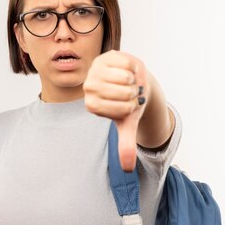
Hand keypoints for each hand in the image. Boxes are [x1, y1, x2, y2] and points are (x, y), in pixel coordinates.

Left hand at [83, 50, 148, 171]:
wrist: (131, 82)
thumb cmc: (127, 103)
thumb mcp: (127, 124)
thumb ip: (125, 144)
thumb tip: (127, 169)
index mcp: (92, 105)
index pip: (120, 108)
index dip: (130, 107)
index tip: (126, 105)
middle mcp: (88, 87)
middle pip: (124, 92)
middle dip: (134, 94)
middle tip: (128, 92)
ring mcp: (95, 69)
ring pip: (126, 78)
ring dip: (135, 81)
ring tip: (128, 82)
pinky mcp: (106, 55)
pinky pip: (129, 64)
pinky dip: (135, 68)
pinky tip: (128, 71)